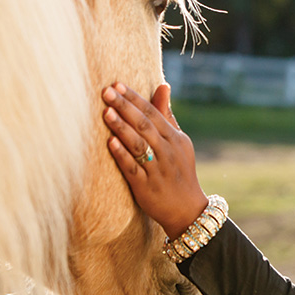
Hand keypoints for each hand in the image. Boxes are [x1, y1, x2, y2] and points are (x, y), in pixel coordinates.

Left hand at [102, 82, 209, 237]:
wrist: (188, 209)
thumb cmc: (179, 170)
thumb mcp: (179, 141)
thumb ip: (167, 114)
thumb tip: (163, 85)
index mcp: (174, 138)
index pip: (152, 113)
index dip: (134, 98)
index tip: (117, 85)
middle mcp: (167, 152)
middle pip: (144, 125)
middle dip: (124, 107)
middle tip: (106, 91)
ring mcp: (157, 170)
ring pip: (138, 144)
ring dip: (121, 127)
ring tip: (106, 112)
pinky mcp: (146, 187)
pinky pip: (133, 169)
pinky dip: (122, 155)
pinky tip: (110, 142)